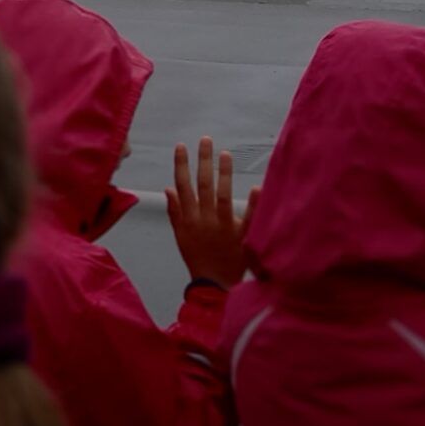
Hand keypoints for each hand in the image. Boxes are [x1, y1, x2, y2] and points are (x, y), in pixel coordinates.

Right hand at [168, 136, 254, 289]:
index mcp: (189, 219)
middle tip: (206, 140)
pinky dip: (253, 205)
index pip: (183, 186)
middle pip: (203, 185)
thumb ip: (175, 211)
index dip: (181, 165)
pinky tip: (256, 187)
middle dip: (203, 161)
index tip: (181, 146)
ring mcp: (223, 228)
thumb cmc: (197, 259)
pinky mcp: (241, 237)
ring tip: (225, 154)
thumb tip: (168, 188)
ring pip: (222, 197)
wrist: (213, 285)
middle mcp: (205, 220)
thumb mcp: (180, 236)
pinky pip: (248, 219)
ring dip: (223, 174)